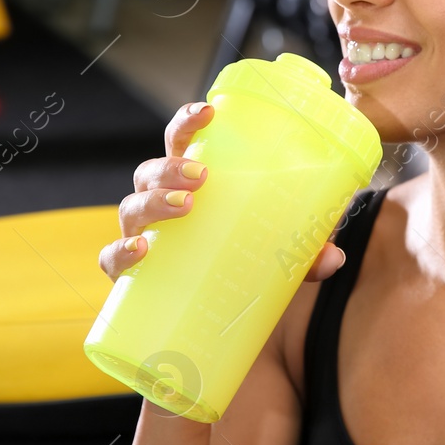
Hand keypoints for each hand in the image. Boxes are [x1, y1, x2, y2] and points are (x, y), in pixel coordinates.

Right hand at [98, 101, 347, 281]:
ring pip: (131, 207)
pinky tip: (140, 249)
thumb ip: (306, 255)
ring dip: (153, 201)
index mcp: (193, 186)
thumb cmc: (246, 271)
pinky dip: (120, 252)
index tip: (207, 112)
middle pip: (151, 170)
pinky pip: (112, 259)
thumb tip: (332, 256)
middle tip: (201, 175)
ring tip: (185, 206)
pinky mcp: (132, 279)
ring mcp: (144, 238)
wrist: (222, 332)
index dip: (187, 121)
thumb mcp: (282, 260)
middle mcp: (162, 206)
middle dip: (171, 166)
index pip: (182, 141)